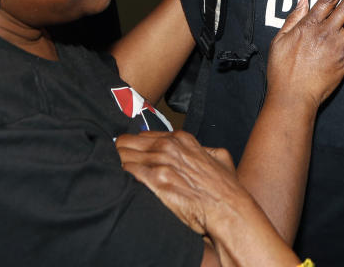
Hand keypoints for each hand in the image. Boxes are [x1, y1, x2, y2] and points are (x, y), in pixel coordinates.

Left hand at [117, 131, 253, 234]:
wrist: (227, 208)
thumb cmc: (224, 188)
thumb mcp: (219, 157)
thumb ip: (202, 148)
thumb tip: (191, 150)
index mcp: (181, 138)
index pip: (142, 136)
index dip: (133, 147)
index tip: (129, 156)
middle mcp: (169, 146)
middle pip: (127, 143)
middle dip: (120, 154)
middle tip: (118, 166)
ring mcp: (161, 162)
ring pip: (122, 156)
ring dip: (118, 166)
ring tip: (116, 177)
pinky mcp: (156, 180)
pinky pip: (127, 172)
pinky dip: (121, 177)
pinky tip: (122, 184)